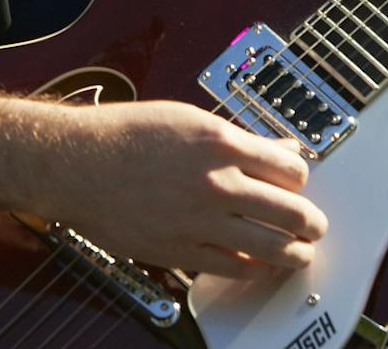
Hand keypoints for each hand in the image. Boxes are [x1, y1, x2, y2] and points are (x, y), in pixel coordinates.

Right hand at [0, 95, 326, 277]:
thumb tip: (276, 148)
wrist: (75, 163)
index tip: (299, 182)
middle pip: (291, 212)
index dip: (300, 177)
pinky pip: (235, 268)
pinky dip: (254, 269)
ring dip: (293, 252)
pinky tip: (259, 264)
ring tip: (299, 251)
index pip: (290, 168)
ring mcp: (200, 221)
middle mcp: (216, 183)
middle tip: (313, 224)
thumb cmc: (124, 135)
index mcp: (219, 142)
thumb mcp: (187, 119)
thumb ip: (237, 138)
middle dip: (310, 221)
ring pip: (271, 247)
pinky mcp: (181, 251)